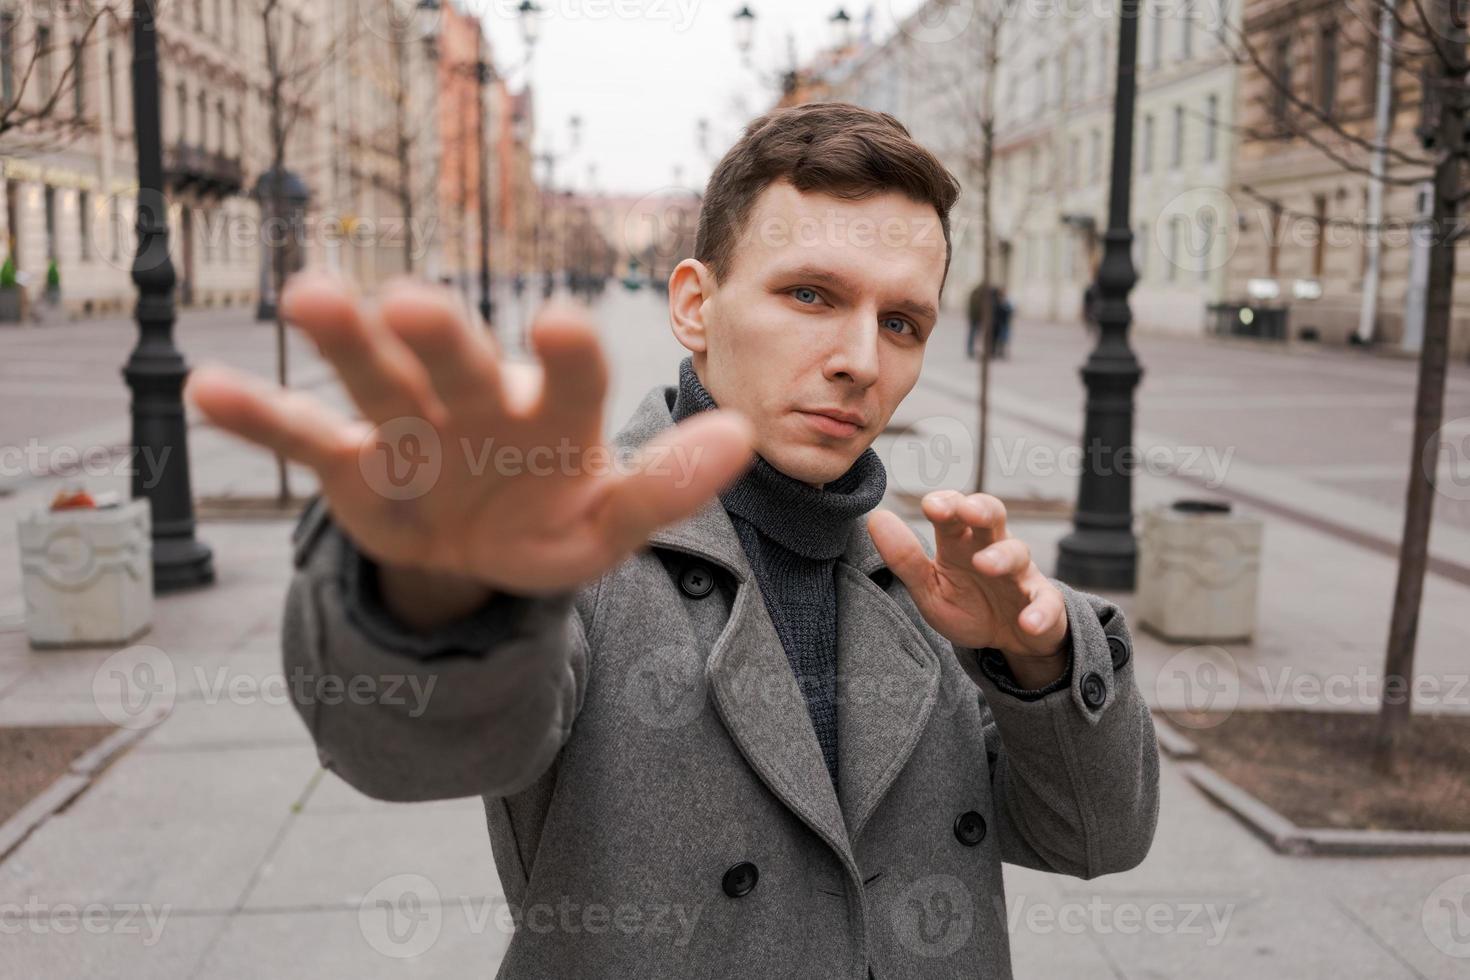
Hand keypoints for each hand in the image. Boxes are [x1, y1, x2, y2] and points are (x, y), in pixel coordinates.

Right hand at [187, 273, 754, 600]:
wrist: (483, 549)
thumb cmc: (554, 518)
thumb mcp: (611, 521)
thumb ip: (666, 487)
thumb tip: (739, 438)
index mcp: (552, 415)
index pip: (568, 381)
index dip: (566, 358)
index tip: (564, 323)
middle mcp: (478, 402)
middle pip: (458, 364)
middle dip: (439, 338)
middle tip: (413, 302)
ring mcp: (411, 428)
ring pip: (375, 378)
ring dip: (344, 342)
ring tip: (306, 297)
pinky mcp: (355, 464)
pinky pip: (305, 439)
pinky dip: (260, 418)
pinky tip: (206, 391)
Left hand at [868, 491, 1069, 688]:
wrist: (1008, 640)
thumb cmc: (967, 605)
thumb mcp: (930, 589)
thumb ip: (905, 559)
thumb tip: (876, 518)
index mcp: (960, 543)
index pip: (954, 510)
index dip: (946, 504)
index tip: (931, 506)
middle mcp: (992, 549)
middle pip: (993, 515)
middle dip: (981, 508)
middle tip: (967, 510)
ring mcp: (1020, 575)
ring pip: (1018, 553)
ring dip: (1003, 556)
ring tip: (986, 564)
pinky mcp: (1043, 604)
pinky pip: (1046, 603)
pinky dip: (1040, 612)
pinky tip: (1028, 622)